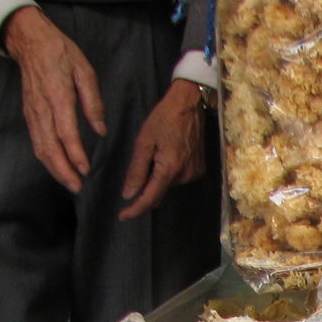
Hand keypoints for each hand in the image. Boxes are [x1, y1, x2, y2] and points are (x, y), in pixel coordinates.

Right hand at [2, 6, 105, 192]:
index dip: (75, 153)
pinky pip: (36, 140)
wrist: (30, 41)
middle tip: (78, 187)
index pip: (65, 131)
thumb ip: (93, 102)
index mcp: (58, 95)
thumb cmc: (61, 53)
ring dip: (54, 168)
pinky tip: (57, 167)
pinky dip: (46, 157)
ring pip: (40, 146)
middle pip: (49, 146)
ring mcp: (33, 111)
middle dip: (63, 170)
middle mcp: (42, 107)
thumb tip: (101, 130)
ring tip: (70, 183)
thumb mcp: (85, 71)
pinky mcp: (29, 113)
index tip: (85, 169)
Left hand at [119, 79, 206, 220]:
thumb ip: (137, 170)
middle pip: (159, 191)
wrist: (190, 104)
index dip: (135, 209)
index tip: (123, 216)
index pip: (150, 198)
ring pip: (168, 184)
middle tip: (137, 170)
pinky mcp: (199, 169)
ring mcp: (194, 173)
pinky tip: (168, 153)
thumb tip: (128, 194)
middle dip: (146, 188)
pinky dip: (169, 172)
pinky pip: (178, 178)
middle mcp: (184, 176)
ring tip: (157, 152)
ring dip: (158, 177)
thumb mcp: (144, 141)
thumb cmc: (164, 118)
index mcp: (169, 169)